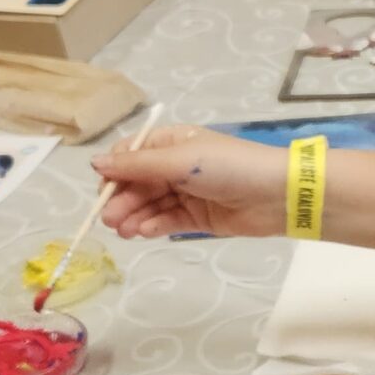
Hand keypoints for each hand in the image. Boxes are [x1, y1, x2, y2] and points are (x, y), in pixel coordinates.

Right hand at [94, 125, 307, 237]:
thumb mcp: (181, 160)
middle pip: (138, 183)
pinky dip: (154, 226)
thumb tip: (96, 163)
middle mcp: (177, 166)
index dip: (115, 172)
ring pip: (151, 204)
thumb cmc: (229, 166)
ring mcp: (188, 193)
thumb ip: (138, 165)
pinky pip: (169, 221)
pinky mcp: (199, 218)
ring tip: (124, 231)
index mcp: (173, 142)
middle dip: (122, 200)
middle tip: (110, 220)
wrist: (278, 195)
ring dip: (135, 216)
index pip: (132, 155)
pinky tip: (144, 232)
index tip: (104, 189)